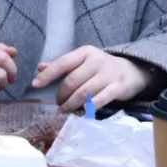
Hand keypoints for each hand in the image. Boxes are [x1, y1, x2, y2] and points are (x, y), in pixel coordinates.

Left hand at [33, 46, 152, 112]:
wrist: (132, 70)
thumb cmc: (99, 67)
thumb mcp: (81, 61)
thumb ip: (61, 65)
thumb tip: (39, 67)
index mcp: (84, 53)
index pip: (62, 63)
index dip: (47, 75)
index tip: (35, 85)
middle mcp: (96, 61)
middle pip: (72, 81)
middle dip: (61, 94)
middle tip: (57, 103)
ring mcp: (108, 74)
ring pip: (84, 92)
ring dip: (71, 104)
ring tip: (65, 109)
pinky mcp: (118, 88)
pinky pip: (100, 100)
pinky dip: (88, 108)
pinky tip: (81, 113)